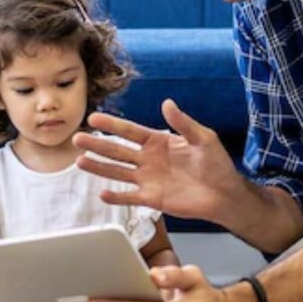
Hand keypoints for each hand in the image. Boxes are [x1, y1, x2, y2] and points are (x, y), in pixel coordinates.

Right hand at [73, 100, 243, 222]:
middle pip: (118, 150)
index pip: (131, 131)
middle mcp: (149, 159)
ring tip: (79, 161)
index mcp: (159, 142)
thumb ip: (184, 123)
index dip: (113, 124)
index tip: (93, 117)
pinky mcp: (152, 198)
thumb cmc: (217, 164)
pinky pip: (129, 197)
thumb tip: (167, 103)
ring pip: (117, 172)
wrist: (225, 193)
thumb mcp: (203, 138)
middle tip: (77, 138)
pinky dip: (116, 197)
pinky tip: (102, 194)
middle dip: (97, 144)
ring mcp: (148, 179)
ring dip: (99, 167)